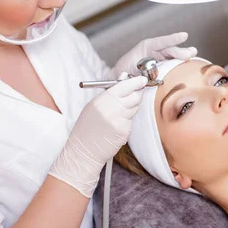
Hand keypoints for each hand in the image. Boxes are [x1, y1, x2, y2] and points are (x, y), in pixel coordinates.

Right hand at [48, 75, 147, 196]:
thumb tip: (124, 77)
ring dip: (130, 109)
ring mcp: (119, 120)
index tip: (142, 79)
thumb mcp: (94, 106)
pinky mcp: (124, 131)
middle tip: (132, 96)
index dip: (136, 82)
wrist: (84, 150)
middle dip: (136, 95)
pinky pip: (131, 121)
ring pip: (134, 109)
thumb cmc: (87, 128)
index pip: (124, 86)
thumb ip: (110, 92)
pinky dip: (126, 122)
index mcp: (102, 100)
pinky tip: (115, 126)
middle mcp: (111, 109)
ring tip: (116, 115)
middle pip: (135, 96)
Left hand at [112, 33, 197, 76]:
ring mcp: (159, 59)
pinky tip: (189, 64)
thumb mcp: (126, 72)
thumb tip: (144, 80)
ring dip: (183, 56)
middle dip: (180, 51)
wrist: (120, 79)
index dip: (172, 39)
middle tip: (190, 53)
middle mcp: (154, 51)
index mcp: (145, 48)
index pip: (160, 42)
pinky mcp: (162, 67)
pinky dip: (180, 64)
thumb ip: (136, 76)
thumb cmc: (122, 73)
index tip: (184, 36)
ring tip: (193, 54)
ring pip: (172, 56)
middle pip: (169, 50)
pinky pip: (171, 65)